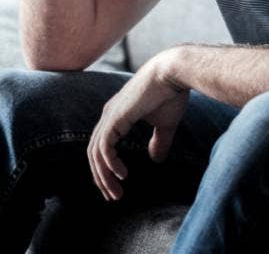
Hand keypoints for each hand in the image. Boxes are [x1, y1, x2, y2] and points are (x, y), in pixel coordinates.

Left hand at [87, 53, 189, 201]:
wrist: (174, 72)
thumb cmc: (171, 93)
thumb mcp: (165, 124)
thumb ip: (158, 141)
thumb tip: (155, 159)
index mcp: (117, 114)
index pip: (102, 146)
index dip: (106, 168)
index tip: (118, 185)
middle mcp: (109, 114)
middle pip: (94, 152)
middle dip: (101, 177)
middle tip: (113, 196)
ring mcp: (110, 115)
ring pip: (95, 153)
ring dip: (104, 176)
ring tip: (116, 193)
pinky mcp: (115, 117)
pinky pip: (104, 147)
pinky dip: (109, 164)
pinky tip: (122, 175)